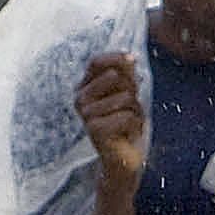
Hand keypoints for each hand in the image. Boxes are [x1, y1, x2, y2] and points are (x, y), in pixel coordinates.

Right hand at [76, 52, 146, 182]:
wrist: (123, 158)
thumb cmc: (126, 124)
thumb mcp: (128, 94)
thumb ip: (126, 74)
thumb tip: (129, 57)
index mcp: (84, 88)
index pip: (96, 62)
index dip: (117, 58)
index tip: (133, 61)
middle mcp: (80, 100)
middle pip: (115, 77)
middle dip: (131, 91)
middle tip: (128, 109)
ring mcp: (85, 115)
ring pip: (125, 98)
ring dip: (135, 112)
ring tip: (127, 124)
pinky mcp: (94, 130)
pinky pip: (127, 116)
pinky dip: (135, 126)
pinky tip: (126, 135)